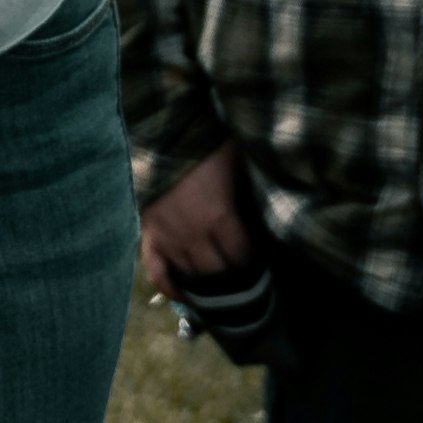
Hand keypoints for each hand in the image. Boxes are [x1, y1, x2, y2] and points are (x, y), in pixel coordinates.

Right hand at [137, 141, 255, 296]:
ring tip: (224, 295)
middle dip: (235, 282)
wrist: (161, 126)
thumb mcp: (238, 160)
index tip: (265, 266)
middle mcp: (192, 234)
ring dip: (209, 289)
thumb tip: (275, 204)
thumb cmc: (206, 140)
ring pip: (191, 278)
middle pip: (218, 274)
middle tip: (248, 284)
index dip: (255, 264)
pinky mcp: (148, 234)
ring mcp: (167, 237)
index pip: (242, 257)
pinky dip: (173, 289)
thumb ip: (252, 187)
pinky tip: (187, 297)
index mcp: (218, 216)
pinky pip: (158, 273)